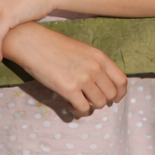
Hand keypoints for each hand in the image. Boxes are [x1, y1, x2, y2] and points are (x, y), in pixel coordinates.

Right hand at [5, 24, 127, 117]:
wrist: (32, 43)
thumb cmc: (54, 46)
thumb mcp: (82, 50)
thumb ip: (95, 64)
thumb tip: (101, 84)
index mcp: (99, 57)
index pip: (121, 81)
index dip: (120, 94)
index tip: (114, 99)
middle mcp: (94, 67)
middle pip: (111, 95)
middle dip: (102, 101)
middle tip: (90, 100)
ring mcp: (82, 78)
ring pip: (98, 104)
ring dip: (90, 107)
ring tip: (78, 102)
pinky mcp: (68, 89)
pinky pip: (83, 109)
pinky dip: (78, 111)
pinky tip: (70, 105)